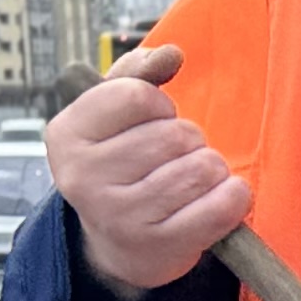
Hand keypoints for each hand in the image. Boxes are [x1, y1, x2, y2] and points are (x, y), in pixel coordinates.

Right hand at [48, 44, 250, 294]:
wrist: (120, 243)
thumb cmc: (123, 166)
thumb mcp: (113, 117)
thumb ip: (137, 75)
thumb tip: (171, 54)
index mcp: (67, 134)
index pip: (137, 95)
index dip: (160, 106)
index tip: (154, 122)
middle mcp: (84, 177)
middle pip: (176, 134)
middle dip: (190, 141)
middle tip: (176, 159)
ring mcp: (120, 216)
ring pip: (202, 168)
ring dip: (212, 170)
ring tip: (194, 180)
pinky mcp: (159, 246)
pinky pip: (220, 207)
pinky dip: (233, 197)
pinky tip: (221, 198)